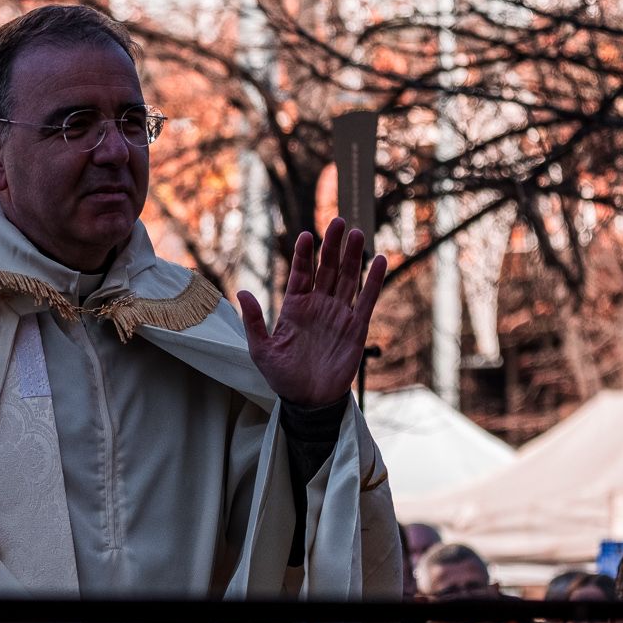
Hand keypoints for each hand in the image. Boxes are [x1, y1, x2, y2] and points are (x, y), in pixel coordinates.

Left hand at [237, 218, 386, 408]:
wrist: (308, 400)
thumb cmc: (282, 376)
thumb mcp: (261, 349)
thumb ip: (253, 321)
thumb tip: (242, 292)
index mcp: (295, 307)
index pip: (301, 273)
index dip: (304, 254)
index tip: (307, 235)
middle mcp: (318, 306)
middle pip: (327, 269)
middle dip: (331, 246)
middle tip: (337, 221)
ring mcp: (339, 315)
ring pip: (347, 278)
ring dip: (352, 256)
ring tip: (355, 233)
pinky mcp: (356, 328)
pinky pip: (367, 300)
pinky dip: (373, 280)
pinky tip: (379, 260)